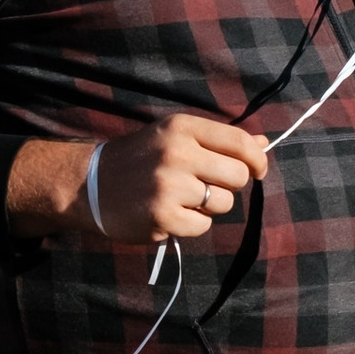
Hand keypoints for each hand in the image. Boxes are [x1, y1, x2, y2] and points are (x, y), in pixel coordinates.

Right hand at [90, 112, 270, 244]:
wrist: (90, 184)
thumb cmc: (141, 159)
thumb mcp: (175, 137)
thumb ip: (219, 140)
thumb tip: (264, 143)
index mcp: (183, 128)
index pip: (240, 141)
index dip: (257, 159)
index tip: (258, 170)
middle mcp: (177, 153)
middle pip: (237, 176)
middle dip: (229, 186)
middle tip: (206, 186)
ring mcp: (169, 185)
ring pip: (223, 203)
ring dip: (209, 207)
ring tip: (182, 199)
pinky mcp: (163, 215)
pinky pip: (203, 226)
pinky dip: (192, 224)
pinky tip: (171, 214)